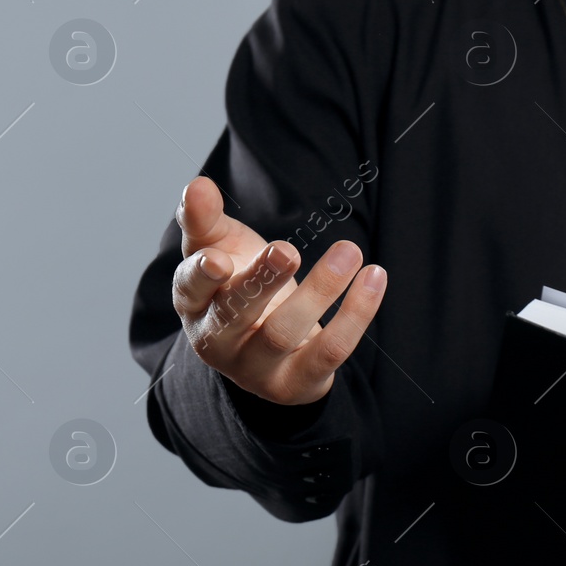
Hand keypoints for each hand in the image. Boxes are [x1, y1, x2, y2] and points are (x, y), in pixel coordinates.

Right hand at [171, 176, 386, 404]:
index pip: (190, 288)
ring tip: (349, 250)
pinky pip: (331, 349)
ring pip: (284, 332)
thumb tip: (197, 184)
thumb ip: (205, 220)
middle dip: (261, 281)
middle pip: (234, 313)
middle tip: (286, 250)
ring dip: (319, 290)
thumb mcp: (219, 251)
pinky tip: (374, 275)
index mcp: (194, 304)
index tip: (219, 258)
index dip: (202, 274)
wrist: (270, 355)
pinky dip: (356, 313)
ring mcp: (257, 367)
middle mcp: (218, 341)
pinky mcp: (297, 382)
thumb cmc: (238, 288)